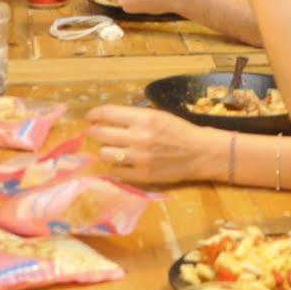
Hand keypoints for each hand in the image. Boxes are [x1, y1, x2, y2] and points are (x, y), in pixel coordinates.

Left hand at [87, 106, 224, 184]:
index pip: (107, 113)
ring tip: (111, 149)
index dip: (94, 115)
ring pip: (105, 154)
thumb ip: (133, 117)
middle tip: (95, 133)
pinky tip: (119, 163)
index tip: (90, 117)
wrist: (200, 153)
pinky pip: (116, 172)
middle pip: (100, 134)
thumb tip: (107, 118)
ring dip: (105, 150)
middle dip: (94, 132)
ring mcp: (140, 158)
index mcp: (143, 118)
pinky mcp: (143, 175)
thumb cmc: (178, 131)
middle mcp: (139, 137)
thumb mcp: (157, 115)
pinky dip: (114, 167)